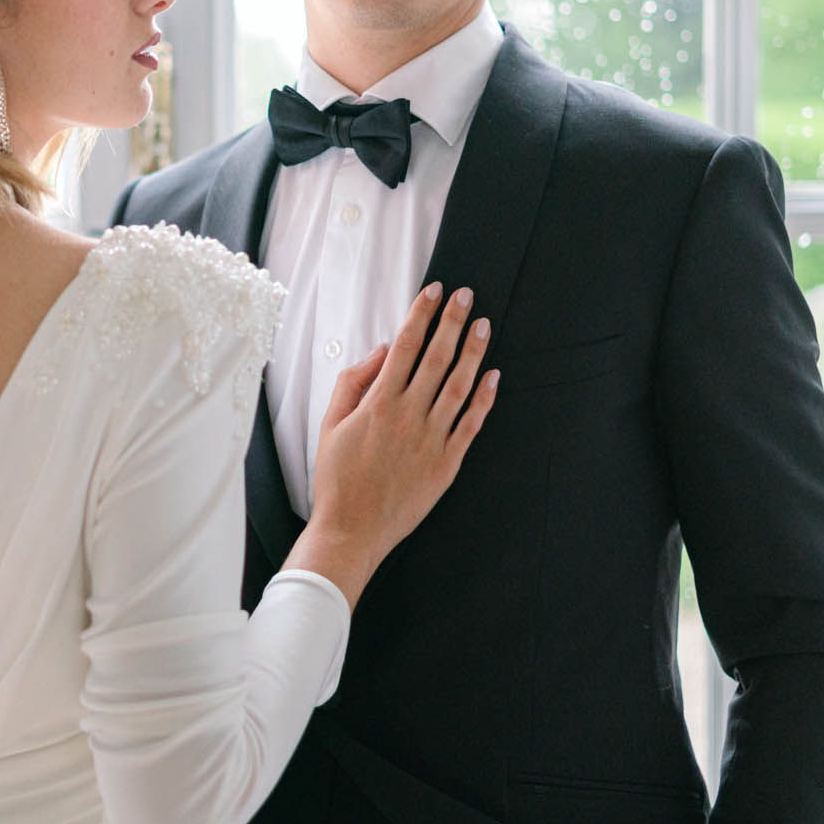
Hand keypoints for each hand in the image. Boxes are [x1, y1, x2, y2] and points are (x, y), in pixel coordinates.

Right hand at [302, 285, 497, 603]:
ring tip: (484, 326)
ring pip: (459, 386)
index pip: (404, 346)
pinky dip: (484, 399)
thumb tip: (380, 352)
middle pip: (436, 357)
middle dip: (453, 322)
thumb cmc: (337, 480)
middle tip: (466, 297)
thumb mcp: (330, 424)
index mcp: (378, 404)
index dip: (421, 315)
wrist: (351, 530)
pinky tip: (493, 378)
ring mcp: (430, 440)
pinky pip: (470, 425)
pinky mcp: (446, 464)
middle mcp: (407, 416)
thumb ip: (353, 382)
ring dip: (473, 353)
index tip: (433, 293)